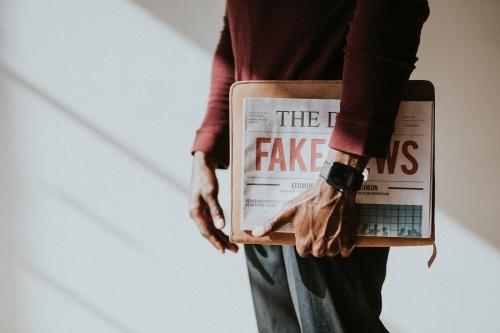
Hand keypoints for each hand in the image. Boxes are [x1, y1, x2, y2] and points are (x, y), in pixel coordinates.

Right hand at [189, 151, 237, 253]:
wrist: (202, 165)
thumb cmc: (205, 178)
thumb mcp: (211, 193)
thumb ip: (216, 210)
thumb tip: (221, 227)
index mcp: (195, 212)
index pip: (206, 232)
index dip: (215, 242)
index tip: (225, 251)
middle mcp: (197, 213)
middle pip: (209, 232)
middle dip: (221, 242)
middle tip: (234, 251)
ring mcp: (200, 211)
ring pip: (211, 228)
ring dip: (221, 237)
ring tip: (233, 245)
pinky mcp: (205, 207)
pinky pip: (213, 221)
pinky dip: (220, 228)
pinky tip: (227, 232)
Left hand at [252, 149, 367, 257]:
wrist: (333, 190)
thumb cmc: (309, 200)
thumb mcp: (288, 211)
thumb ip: (271, 224)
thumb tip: (255, 233)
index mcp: (305, 243)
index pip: (303, 252)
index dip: (304, 240)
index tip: (307, 229)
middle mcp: (320, 248)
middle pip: (317, 252)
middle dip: (317, 242)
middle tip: (318, 225)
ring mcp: (335, 245)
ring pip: (331, 252)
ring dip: (330, 243)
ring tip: (328, 226)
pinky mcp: (349, 241)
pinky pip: (346, 251)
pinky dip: (344, 244)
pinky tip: (339, 230)